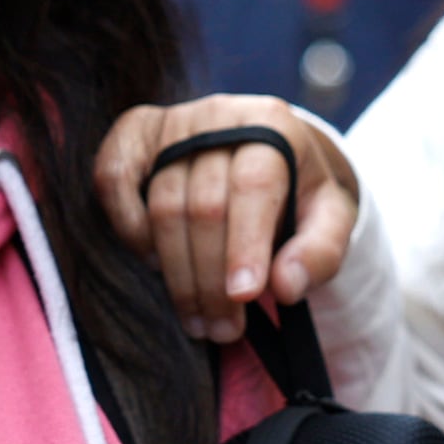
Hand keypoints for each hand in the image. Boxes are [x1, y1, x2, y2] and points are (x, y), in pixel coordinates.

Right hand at [95, 97, 359, 343]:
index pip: (253, 185)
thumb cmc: (299, 192)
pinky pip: (113, 178)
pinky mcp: (136, 131)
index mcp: (274, 124)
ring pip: (161, 203)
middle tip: (224, 329)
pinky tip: (153, 262)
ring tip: (198, 319)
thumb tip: (286, 286)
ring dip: (176, 273)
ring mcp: (173, 121)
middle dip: (211, 278)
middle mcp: (219, 114)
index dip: (245, 243)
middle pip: (204, 204)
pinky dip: (126, 226)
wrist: (267, 152)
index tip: (244, 295)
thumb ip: (321, 251)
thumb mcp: (330, 218)